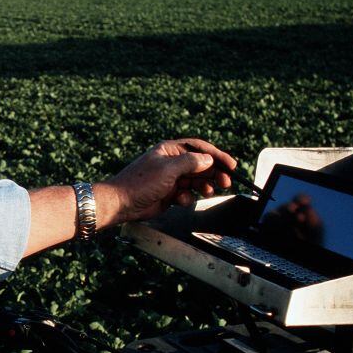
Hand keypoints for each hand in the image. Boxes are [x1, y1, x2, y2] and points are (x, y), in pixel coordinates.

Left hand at [95, 138, 237, 225]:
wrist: (121, 203)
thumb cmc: (140, 182)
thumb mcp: (168, 168)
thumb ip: (191, 162)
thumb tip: (208, 159)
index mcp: (170, 150)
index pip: (199, 149)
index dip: (217, 156)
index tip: (231, 165)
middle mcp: (171, 163)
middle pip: (200, 165)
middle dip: (214, 173)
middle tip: (226, 182)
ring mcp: (170, 179)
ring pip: (195, 180)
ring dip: (204, 185)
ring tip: (208, 191)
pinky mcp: (168, 194)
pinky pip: (186, 194)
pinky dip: (188, 197)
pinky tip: (183, 200)